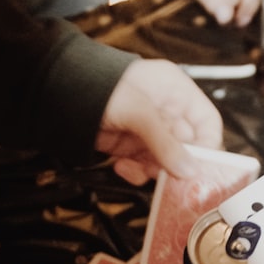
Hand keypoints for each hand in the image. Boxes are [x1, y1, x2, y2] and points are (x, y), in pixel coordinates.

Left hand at [95, 58, 223, 184]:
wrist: (55, 92)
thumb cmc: (98, 85)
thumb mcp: (138, 112)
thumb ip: (166, 143)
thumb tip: (189, 170)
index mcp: (176, 91)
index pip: (207, 123)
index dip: (207, 146)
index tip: (200, 168)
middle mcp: (165, 110)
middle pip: (187, 146)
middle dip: (177, 164)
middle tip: (170, 178)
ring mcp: (146, 129)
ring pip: (165, 161)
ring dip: (153, 171)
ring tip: (138, 168)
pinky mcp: (128, 145)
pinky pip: (143, 166)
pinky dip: (135, 172)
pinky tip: (123, 166)